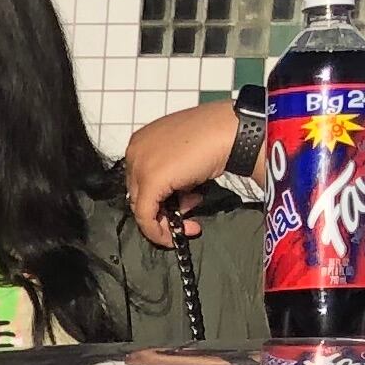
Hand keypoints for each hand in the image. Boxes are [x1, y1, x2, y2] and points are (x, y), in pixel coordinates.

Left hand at [121, 102, 247, 248]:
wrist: (229, 131)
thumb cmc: (213, 138)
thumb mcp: (184, 157)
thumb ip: (171, 176)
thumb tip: (174, 197)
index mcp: (141, 141)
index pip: (140, 181)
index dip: (158, 199)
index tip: (181, 207)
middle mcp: (135, 152)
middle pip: (140, 194)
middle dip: (164, 211)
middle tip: (188, 214)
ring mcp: (140, 166)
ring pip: (141, 207)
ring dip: (167, 219)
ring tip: (193, 211)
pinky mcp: (150, 182)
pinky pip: (145, 215)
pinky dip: (158, 231)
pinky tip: (179, 233)